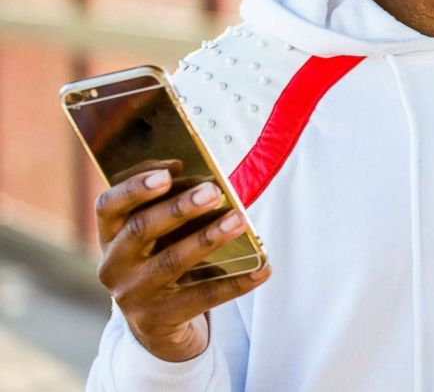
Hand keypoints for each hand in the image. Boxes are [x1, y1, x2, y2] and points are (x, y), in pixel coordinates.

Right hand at [94, 161, 270, 361]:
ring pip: (172, 261)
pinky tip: (262, 269)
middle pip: (141, 229)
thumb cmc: (163, 263)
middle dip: (180, 207)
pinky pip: (203, 296)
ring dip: (209, 237)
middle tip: (213, 191)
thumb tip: (210, 185)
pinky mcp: (157, 319)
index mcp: (110, 236)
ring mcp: (132, 295)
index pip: (108, 205)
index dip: (134, 186)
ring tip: (239, 220)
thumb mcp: (158, 238)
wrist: (156, 326)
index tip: (168, 171)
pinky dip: (236, 282)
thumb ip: (172, 211)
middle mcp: (113, 266)